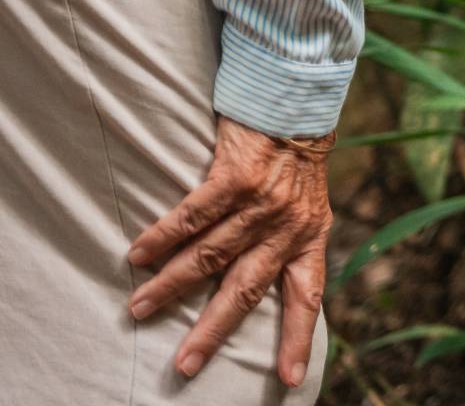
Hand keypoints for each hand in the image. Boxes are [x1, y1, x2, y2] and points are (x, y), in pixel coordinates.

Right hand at [127, 116, 330, 386]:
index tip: (289, 379)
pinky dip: (164, 237)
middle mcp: (289, 226)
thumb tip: (261, 280)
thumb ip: (288, 240)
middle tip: (185, 364)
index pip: (307, 297)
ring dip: (171, 285)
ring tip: (140, 307)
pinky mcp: (237, 176)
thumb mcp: (308, 204)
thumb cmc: (295, 158)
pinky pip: (194, 216)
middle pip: (246, 290)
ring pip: (211, 255)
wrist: (297, 101)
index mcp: (311, 237)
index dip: (297, 338)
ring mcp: (263, 202)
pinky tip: (139, 254)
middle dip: (213, 331)